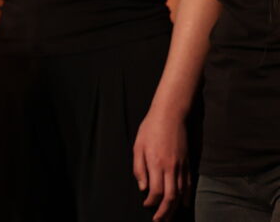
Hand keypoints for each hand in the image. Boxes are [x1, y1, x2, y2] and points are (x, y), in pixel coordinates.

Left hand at [133, 107, 188, 221]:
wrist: (170, 115)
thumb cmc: (150, 129)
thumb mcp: (138, 146)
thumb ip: (139, 168)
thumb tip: (143, 188)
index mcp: (156, 163)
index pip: (156, 191)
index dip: (152, 202)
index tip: (146, 205)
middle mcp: (171, 168)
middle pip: (171, 197)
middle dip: (165, 212)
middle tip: (159, 220)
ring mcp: (182, 166)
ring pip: (181, 193)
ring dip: (175, 207)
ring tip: (169, 217)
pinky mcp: (188, 163)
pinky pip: (189, 184)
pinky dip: (187, 196)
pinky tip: (183, 204)